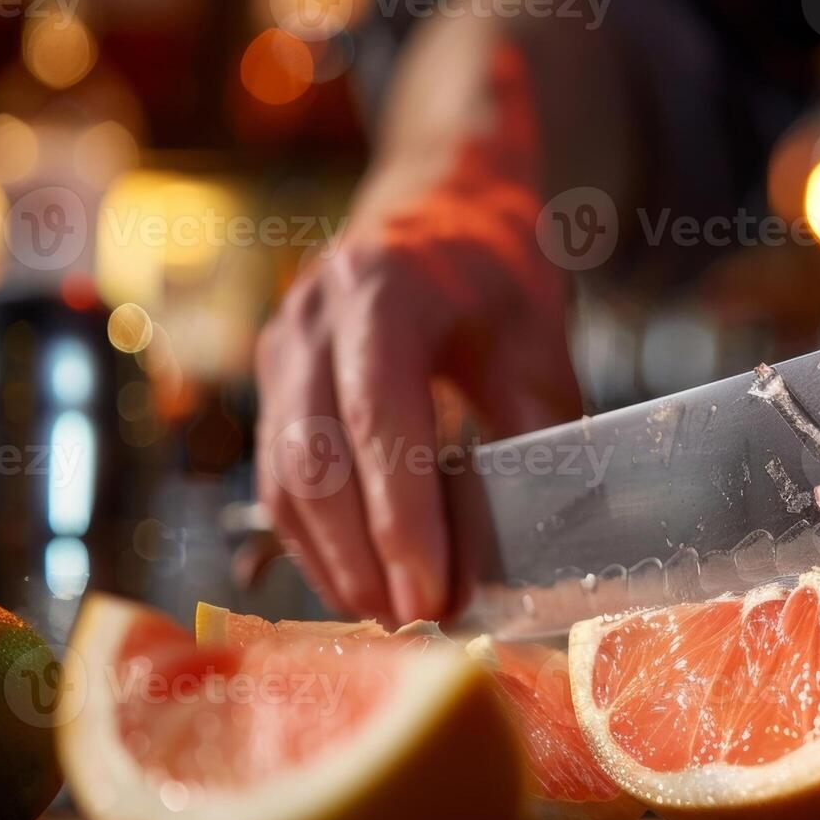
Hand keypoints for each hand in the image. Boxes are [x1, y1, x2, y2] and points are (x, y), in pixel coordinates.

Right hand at [255, 192, 579, 622]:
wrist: (439, 197)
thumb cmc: (495, 267)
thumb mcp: (535, 333)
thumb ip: (535, 425)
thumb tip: (546, 534)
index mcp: (383, 292)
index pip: (378, 421)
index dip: (400, 518)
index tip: (431, 593)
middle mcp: (314, 317)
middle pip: (315, 459)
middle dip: (361, 556)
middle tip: (413, 623)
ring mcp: (282, 347)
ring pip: (283, 476)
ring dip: (331, 559)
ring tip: (386, 616)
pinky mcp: (273, 379)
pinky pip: (276, 475)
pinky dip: (313, 538)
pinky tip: (355, 581)